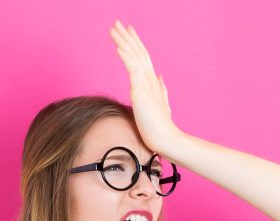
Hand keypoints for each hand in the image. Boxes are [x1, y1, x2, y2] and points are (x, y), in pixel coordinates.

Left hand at [109, 21, 180, 153]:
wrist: (165, 139)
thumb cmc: (161, 127)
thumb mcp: (162, 105)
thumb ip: (161, 89)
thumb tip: (160, 76)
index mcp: (153, 82)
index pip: (143, 58)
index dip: (135, 44)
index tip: (128, 32)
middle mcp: (150, 80)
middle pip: (138, 52)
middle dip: (127, 37)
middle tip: (117, 23)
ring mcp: (146, 84)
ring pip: (134, 56)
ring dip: (123, 41)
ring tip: (113, 29)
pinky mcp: (140, 91)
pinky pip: (132, 69)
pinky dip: (126, 57)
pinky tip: (119, 47)